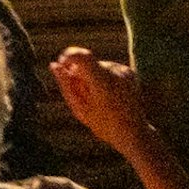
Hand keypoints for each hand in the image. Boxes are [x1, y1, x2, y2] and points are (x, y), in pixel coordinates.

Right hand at [50, 49, 155, 164]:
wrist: (134, 133)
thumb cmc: (103, 125)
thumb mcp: (79, 109)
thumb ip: (66, 85)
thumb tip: (54, 65)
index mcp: (102, 83)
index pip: (82, 55)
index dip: (68, 57)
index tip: (63, 66)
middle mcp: (115, 73)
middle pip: (88, 63)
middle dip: (79, 74)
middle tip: (83, 96)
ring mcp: (124, 71)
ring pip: (97, 66)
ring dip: (92, 78)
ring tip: (98, 100)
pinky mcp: (130, 72)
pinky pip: (108, 69)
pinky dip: (103, 79)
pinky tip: (108, 96)